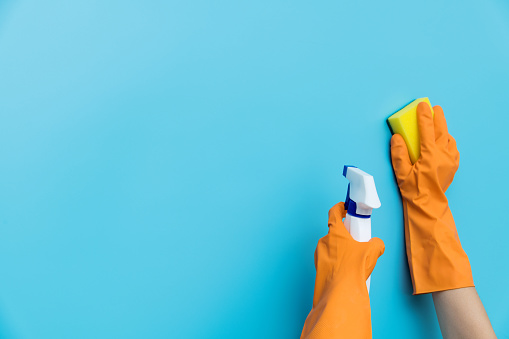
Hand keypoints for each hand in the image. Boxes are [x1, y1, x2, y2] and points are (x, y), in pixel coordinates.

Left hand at [301, 202, 383, 338]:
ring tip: (354, 260)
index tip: (344, 207)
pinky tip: (348, 271)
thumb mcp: (372, 251)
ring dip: (341, 250)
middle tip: (357, 241)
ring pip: (332, 248)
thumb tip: (376, 244)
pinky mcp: (319, 269)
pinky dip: (338, 262)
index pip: (333, 213)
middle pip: (334, 232)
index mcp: (334, 233)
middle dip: (345, 235)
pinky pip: (329, 260)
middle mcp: (323, 242)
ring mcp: (319, 256)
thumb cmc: (353, 269)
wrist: (340, 294)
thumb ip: (376, 243)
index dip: (339, 208)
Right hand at [391, 103, 459, 195]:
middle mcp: (443, 155)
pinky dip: (448, 141)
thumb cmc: (414, 189)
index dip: (424, 115)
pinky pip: (453, 148)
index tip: (422, 105)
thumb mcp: (401, 171)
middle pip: (442, 130)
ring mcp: (450, 160)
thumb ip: (398, 153)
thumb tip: (397, 137)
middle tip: (435, 108)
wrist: (427, 205)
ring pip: (449, 139)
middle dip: (438, 117)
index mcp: (430, 154)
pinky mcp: (453, 166)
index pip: (427, 129)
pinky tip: (444, 142)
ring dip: (444, 130)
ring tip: (438, 125)